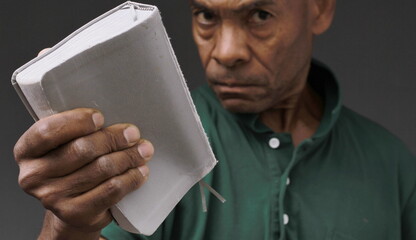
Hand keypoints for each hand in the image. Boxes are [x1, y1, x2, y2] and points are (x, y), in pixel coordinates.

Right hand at [14, 108, 153, 238]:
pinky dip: (130, 178)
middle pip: (82, 149)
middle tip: (133, 133)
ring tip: (143, 150)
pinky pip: (111, 190)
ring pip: (101, 169)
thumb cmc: (71, 168)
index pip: (47, 131)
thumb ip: (77, 130)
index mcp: (27, 151)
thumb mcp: (64, 145)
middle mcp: (34, 176)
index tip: (100, 117)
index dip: (77, 121)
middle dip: (113, 138)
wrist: (73, 210)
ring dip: (128, 156)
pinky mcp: (76, 213)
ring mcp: (53, 197)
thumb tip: (117, 117)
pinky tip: (141, 171)